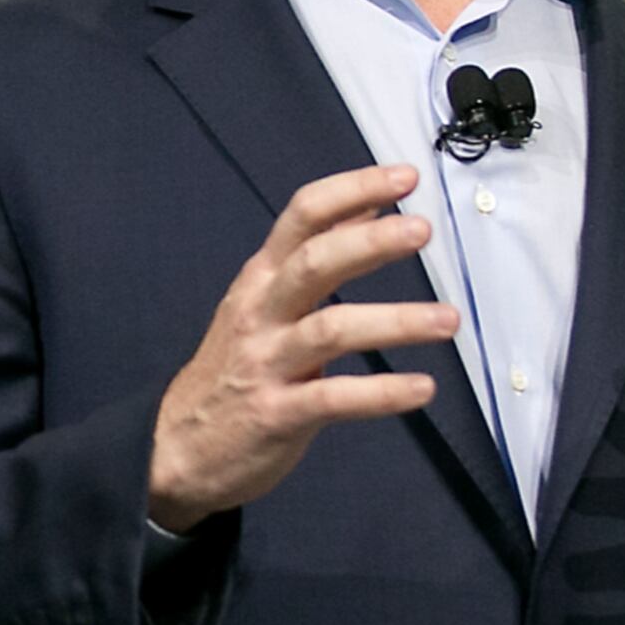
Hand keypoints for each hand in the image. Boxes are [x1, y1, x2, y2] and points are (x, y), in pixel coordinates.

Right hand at [148, 163, 460, 530]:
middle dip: (370, 242)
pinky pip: (333, 399)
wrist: (176, 448)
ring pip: (330, 331)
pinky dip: (381, 393)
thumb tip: (368, 205)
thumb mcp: (265, 300)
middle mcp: (261, 312)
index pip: (303, 217)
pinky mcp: (276, 414)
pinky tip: (422, 388)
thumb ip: (314, 254)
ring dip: (394, 322)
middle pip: (314, 263)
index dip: (353, 190)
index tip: (406, 177)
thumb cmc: (234, 369)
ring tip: (447, 320)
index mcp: (260, 278)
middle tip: (423, 229)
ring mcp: (266, 362)